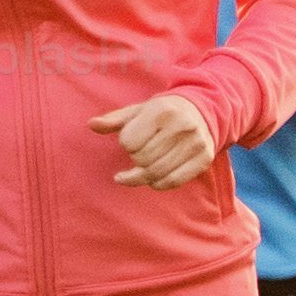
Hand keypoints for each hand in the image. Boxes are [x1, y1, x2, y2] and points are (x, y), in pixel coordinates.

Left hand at [91, 93, 222, 188]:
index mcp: (161, 110)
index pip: (129, 142)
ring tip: (139, 170)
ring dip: (142, 175)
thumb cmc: (162, 112)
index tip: (132, 139)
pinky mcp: (203, 160)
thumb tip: (91, 125)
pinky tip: (152, 180)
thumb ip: (114, 120)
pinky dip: (157, 184)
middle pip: (142, 159)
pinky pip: (173, 182)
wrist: (201, 111)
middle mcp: (181, 126)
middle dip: (135, 159)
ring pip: (156, 173)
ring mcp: (195, 144)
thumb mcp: (138, 110)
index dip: (125, 144)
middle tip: (140, 152)